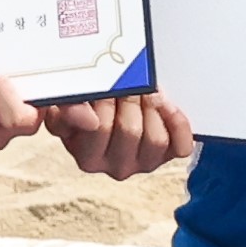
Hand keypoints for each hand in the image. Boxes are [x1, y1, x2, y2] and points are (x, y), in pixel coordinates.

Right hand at [42, 90, 188, 179]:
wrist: (108, 107)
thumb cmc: (86, 108)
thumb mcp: (64, 107)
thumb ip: (67, 111)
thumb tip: (89, 118)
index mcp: (88, 158)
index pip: (99, 129)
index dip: (105, 100)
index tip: (106, 83)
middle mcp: (116, 167)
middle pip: (130, 131)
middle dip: (130, 98)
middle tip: (126, 79)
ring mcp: (144, 163)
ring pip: (155, 138)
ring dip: (152, 107)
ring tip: (142, 90)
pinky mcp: (167, 156)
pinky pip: (181, 145)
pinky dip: (177, 123)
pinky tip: (165, 104)